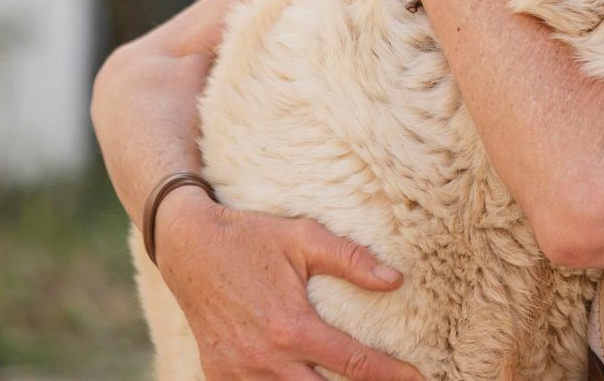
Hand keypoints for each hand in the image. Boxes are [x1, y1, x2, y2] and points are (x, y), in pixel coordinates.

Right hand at [156, 188, 424, 379]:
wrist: (186, 245)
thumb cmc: (249, 237)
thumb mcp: (303, 238)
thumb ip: (351, 260)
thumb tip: (394, 280)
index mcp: (290, 326)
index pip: (352, 363)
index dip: (389, 374)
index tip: (417, 378)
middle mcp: (264, 358)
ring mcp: (238, 372)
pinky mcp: (218, 374)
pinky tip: (300, 378)